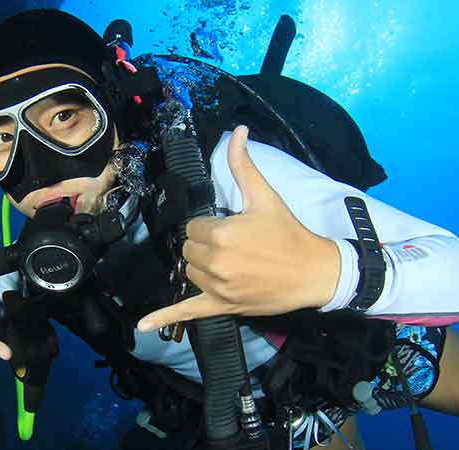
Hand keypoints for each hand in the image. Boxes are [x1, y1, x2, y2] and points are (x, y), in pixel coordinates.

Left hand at [136, 126, 341, 332]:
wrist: (314, 271)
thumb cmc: (289, 233)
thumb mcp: (264, 196)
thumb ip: (243, 165)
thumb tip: (237, 132)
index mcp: (221, 233)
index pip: (193, 227)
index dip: (210, 227)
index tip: (231, 229)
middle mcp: (216, 261)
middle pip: (189, 249)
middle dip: (206, 245)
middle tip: (235, 246)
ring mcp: (218, 287)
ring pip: (190, 272)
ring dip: (203, 267)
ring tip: (231, 264)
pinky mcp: (223, 306)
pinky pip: (187, 312)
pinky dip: (164, 317)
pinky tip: (144, 325)